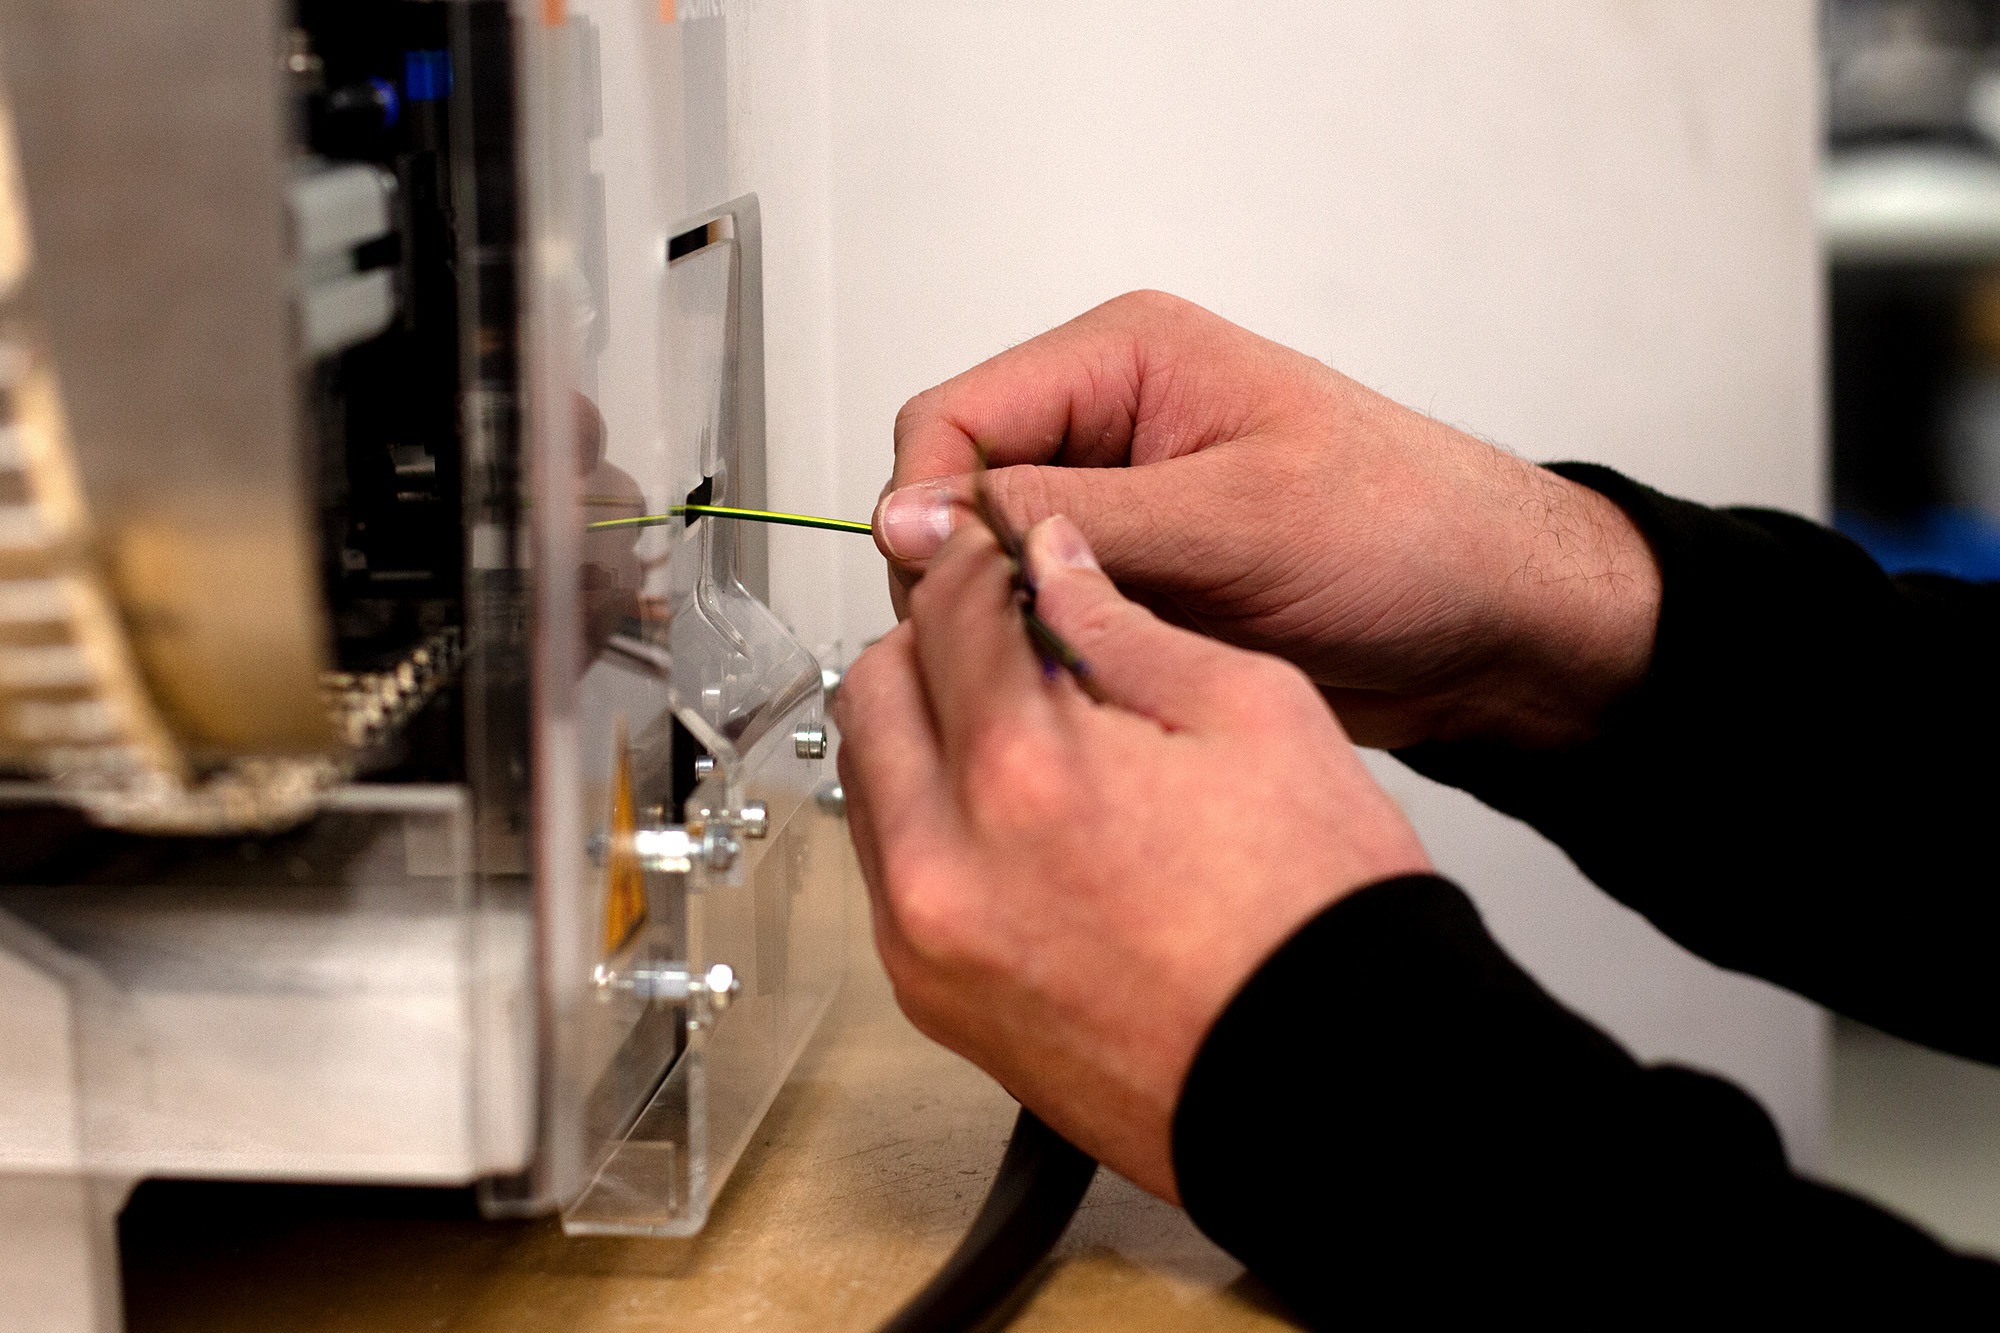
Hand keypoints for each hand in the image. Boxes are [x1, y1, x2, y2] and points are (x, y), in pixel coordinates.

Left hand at [834, 514, 1430, 1199]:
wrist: (1333, 1087)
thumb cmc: (1318, 920)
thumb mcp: (1255, 713)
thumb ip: (1125, 624)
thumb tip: (1052, 563)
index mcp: (1024, 771)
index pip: (947, 607)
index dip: (982, 558)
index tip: (1005, 553)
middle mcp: (946, 863)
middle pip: (877, 687)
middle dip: (934, 640)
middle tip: (1009, 636)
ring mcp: (927, 944)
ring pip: (870, 780)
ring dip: (926, 732)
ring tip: (1026, 733)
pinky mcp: (935, 1003)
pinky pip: (893, 872)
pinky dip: (934, 822)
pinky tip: (1022, 822)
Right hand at [875, 291, 1659, 748]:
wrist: (1497, 625)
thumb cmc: (1410, 535)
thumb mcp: (1233, 520)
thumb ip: (1063, 519)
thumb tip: (911, 518)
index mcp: (1124, 361)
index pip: (951, 420)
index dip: (928, 509)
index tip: (949, 596)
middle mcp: (1108, 426)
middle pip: (957, 495)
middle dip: (968, 578)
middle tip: (1025, 646)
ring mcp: (1121, 510)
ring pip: (993, 570)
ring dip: (1017, 626)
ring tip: (1082, 669)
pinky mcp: (1137, 581)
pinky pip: (1047, 618)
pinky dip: (1056, 657)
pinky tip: (1102, 687)